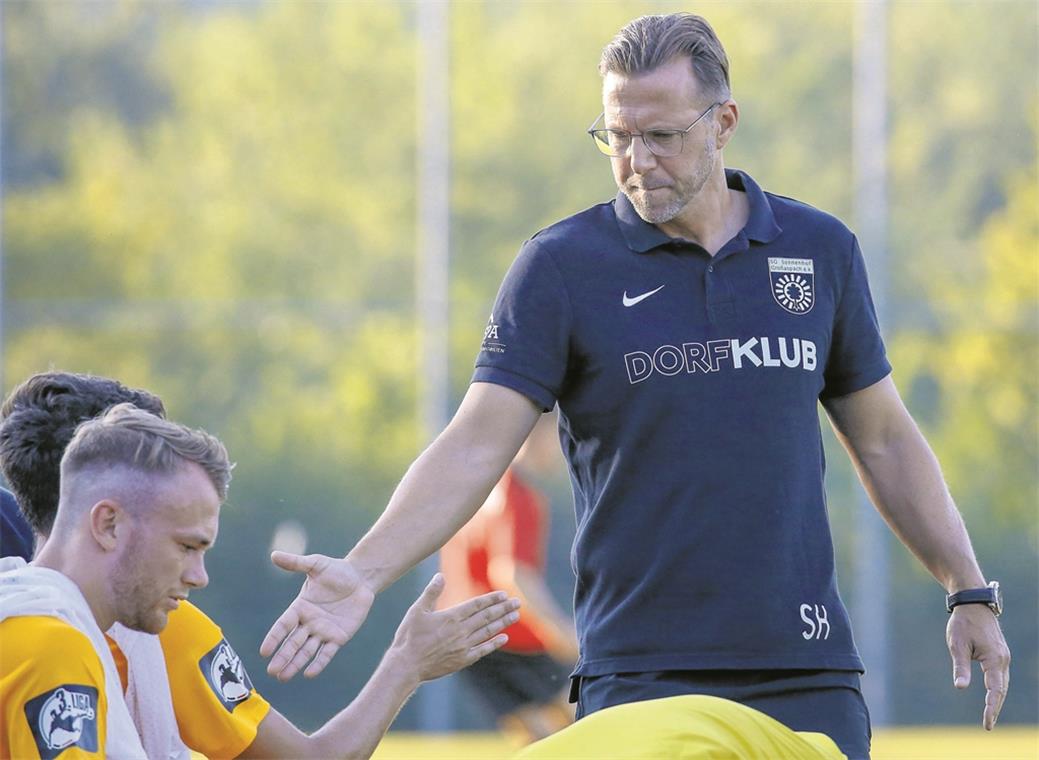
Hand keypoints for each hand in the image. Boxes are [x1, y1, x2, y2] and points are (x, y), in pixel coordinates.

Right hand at [260, 551, 375, 680]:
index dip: (274, 638)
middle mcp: (309, 622)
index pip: (283, 625)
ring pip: (306, 651)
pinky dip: (319, 663)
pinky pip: (327, 652)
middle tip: (272, 671)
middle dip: (282, 657)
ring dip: (295, 664)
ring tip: (283, 676)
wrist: (361, 577)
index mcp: (300, 607)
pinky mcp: (339, 636)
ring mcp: (323, 631)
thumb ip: (296, 563)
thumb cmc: (336, 570)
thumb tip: (274, 555)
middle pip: (293, 642)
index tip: (264, 651)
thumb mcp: (316, 564)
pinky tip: (309, 674)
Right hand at [390, 574, 519, 682]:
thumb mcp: (417, 610)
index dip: (492, 599)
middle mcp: (461, 630)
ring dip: (503, 623)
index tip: (504, 595)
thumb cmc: (409, 637)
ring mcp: (463, 646)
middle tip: (518, 602)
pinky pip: (483, 650)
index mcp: (451, 617)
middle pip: (487, 617)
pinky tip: (504, 638)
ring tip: (515, 616)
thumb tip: (440, 576)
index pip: (477, 605)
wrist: (406, 665)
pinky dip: (494, 643)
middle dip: (503, 608)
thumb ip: (431, 593)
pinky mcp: (462, 660)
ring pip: (488, 631)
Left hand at [947, 604, 1010, 729]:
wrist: (973, 604)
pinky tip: (992, 697)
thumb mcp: (957, 645)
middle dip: (995, 708)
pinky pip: (1000, 676)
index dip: (991, 708)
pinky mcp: (999, 654)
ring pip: (1002, 684)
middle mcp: (1003, 660)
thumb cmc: (963, 623)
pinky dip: (997, 689)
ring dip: (997, 700)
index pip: (995, 690)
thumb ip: (960, 667)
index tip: (987, 723)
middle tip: (988, 725)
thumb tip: (960, 687)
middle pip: (1001, 690)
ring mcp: (1003, 657)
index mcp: (994, 659)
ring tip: (989, 716)